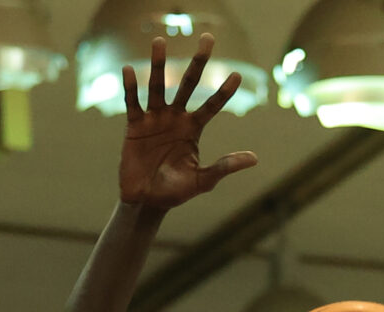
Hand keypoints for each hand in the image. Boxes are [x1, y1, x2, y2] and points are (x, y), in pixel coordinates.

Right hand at [118, 36, 254, 210]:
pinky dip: (131, 87)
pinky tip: (129, 69)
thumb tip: (254, 158)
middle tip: (208, 38)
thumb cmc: (176, 192)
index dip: (224, 92)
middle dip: (198, 63)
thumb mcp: (203, 180)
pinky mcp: (134, 126)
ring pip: (158, 87)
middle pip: (187, 84)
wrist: (146, 202)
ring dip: (158, 65)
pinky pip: (133, 103)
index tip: (237, 75)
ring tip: (160, 41)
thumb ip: (224, 166)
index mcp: (193, 129)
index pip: (212, 106)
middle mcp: (175, 118)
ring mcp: (154, 119)